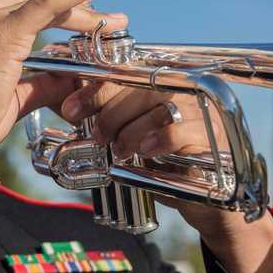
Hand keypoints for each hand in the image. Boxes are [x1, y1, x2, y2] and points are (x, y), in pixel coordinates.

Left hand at [58, 84, 242, 237]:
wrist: (201, 200)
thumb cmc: (160, 166)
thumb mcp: (125, 141)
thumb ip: (98, 119)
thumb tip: (59, 101)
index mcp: (158, 86)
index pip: (124, 73)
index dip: (94, 89)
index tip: (70, 109)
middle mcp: (181, 91)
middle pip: (142, 85)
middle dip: (110, 111)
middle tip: (98, 136)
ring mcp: (199, 111)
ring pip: (161, 107)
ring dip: (132, 130)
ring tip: (121, 150)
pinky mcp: (213, 135)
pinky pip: (185, 129)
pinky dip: (161, 139)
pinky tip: (146, 151)